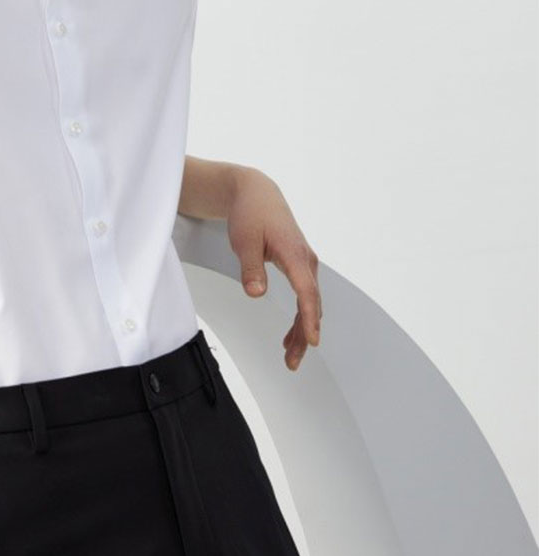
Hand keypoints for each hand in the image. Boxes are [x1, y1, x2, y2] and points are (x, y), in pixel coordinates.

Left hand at [225, 167, 322, 370]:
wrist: (256, 193)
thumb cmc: (250, 214)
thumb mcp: (244, 241)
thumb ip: (251, 268)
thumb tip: (257, 293)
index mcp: (295, 254)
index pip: (307, 291)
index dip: (309, 318)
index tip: (312, 340)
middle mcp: (306, 260)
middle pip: (311, 304)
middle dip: (305, 334)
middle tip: (293, 362)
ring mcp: (305, 264)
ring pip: (309, 303)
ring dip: (302, 330)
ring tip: (291, 357)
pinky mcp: (299, 266)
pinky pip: (305, 296)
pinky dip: (300, 317)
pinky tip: (291, 337)